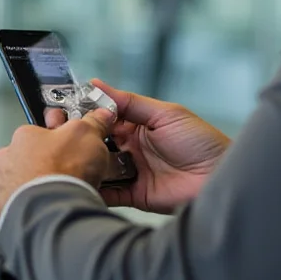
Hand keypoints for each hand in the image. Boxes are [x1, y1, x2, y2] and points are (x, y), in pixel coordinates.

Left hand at [0, 108, 114, 223]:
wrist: (51, 211)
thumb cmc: (63, 171)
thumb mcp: (87, 136)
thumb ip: (93, 123)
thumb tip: (101, 116)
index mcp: (23, 136)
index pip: (41, 132)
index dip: (60, 139)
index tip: (72, 146)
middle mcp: (7, 159)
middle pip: (29, 158)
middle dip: (46, 165)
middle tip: (67, 174)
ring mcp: (2, 185)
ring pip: (21, 182)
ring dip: (36, 186)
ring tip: (58, 195)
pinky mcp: (1, 209)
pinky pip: (14, 206)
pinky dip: (27, 208)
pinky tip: (45, 210)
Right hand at [48, 80, 229, 213]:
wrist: (220, 177)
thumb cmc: (201, 141)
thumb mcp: (165, 114)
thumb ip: (129, 101)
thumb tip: (97, 84)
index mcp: (138, 125)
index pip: (105, 118)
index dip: (86, 115)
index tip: (64, 111)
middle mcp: (132, 148)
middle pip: (98, 143)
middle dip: (81, 140)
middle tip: (60, 137)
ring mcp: (132, 171)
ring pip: (100, 167)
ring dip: (86, 163)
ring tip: (66, 159)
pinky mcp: (135, 194)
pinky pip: (109, 192)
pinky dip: (95, 189)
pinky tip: (81, 182)